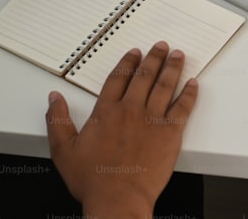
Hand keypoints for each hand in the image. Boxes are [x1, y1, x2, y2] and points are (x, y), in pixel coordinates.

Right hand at [45, 42, 197, 218]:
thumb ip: (57, 120)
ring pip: (165, 86)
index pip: (118, 77)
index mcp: (106, 111)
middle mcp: (130, 110)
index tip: (134, 53)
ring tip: (177, 55)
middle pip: (144, 76)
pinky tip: (193, 84)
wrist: (118, 201)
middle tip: (160, 46)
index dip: (127, 62)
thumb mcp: (63, 150)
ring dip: (172, 68)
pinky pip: (183, 108)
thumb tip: (54, 99)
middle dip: (153, 58)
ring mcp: (152, 120)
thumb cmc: (93, 180)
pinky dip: (189, 94)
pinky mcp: (170, 134)